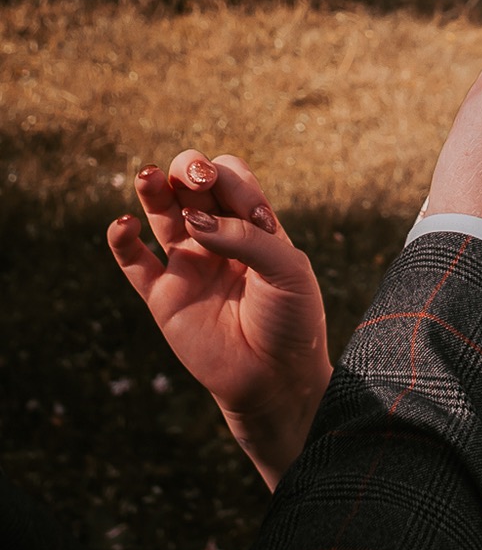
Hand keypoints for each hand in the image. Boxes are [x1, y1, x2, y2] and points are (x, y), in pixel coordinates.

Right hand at [108, 155, 331, 490]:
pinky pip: (135, 263)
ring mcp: (189, 265)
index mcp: (255, 225)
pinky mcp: (163, 297)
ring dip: (154, 192)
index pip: (232, 181)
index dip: (230, 180)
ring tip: (147, 175)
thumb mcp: (287, 271)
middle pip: (194, 188)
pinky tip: (122, 223)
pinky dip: (123, 241)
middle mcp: (219, 238)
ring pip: (162, 216)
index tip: (250, 212)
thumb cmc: (291, 320)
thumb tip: (196, 224)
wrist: (275, 378)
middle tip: (193, 178)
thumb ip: (247, 240)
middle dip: (190, 171)